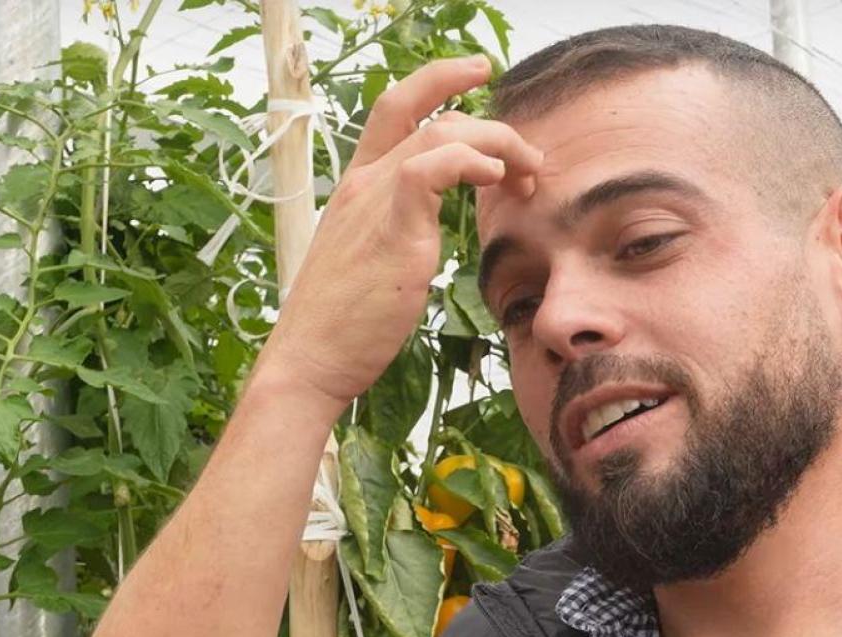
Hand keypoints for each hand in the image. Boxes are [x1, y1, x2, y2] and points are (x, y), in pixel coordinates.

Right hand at [255, 55, 540, 408]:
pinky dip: (469, 162)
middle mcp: (363, 182)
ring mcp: (374, 201)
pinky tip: (495, 180)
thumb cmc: (343, 322)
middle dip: (491, 123)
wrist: (310, 359)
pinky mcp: (391, 228)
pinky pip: (428, 169)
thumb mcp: (371, 260)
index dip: (437, 80)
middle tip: (530, 158)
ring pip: (440, 134)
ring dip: (497, 145)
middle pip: (430, 115)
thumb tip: (426, 231)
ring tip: (528, 175)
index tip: (478, 73)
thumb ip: (399, 230)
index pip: (395, 108)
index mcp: (358, 186)